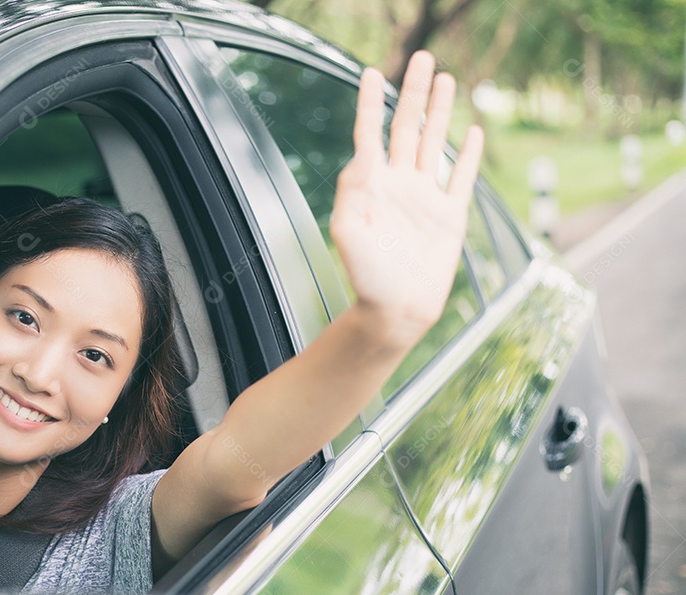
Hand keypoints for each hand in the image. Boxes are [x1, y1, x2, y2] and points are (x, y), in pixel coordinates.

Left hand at [329, 50, 483, 349]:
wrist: (396, 310)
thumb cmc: (365, 278)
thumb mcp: (348, 233)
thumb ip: (353, 192)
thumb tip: (362, 157)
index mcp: (371, 186)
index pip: (371, 133)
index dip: (371, 103)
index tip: (371, 73)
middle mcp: (399, 185)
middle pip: (406, 127)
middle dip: (413, 93)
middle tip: (421, 58)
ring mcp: (425, 198)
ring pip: (434, 143)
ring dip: (439, 111)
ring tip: (444, 79)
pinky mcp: (450, 215)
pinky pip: (461, 177)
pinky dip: (468, 154)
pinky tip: (472, 131)